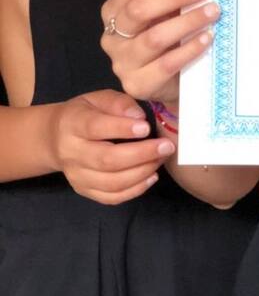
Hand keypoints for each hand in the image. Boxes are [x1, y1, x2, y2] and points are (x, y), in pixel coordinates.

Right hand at [49, 89, 174, 203]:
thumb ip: (119, 104)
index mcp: (73, 124)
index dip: (122, 129)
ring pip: (111, 182)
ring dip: (142, 172)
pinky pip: (110, 197)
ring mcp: (77, 175)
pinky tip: (151, 176)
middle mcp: (72, 153)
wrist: (55, 138)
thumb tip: (139, 117)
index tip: (146, 127)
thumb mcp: (98, 98)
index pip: (96, 128)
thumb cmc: (85, 113)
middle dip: (141, 154)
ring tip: (161, 158)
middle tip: (166, 146)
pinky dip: (134, 190)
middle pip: (107, 160)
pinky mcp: (84, 190)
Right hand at [100, 0, 218, 105]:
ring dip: (188, 21)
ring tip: (212, 12)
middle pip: (139, 9)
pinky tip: (207, 38)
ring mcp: (122, 63)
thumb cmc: (167, 38)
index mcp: (113, 11)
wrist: (169, 81)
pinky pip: (167, 64)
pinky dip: (190, 48)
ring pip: (154, 37)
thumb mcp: (163, 13)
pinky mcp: (138, 84)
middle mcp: (112, 36)